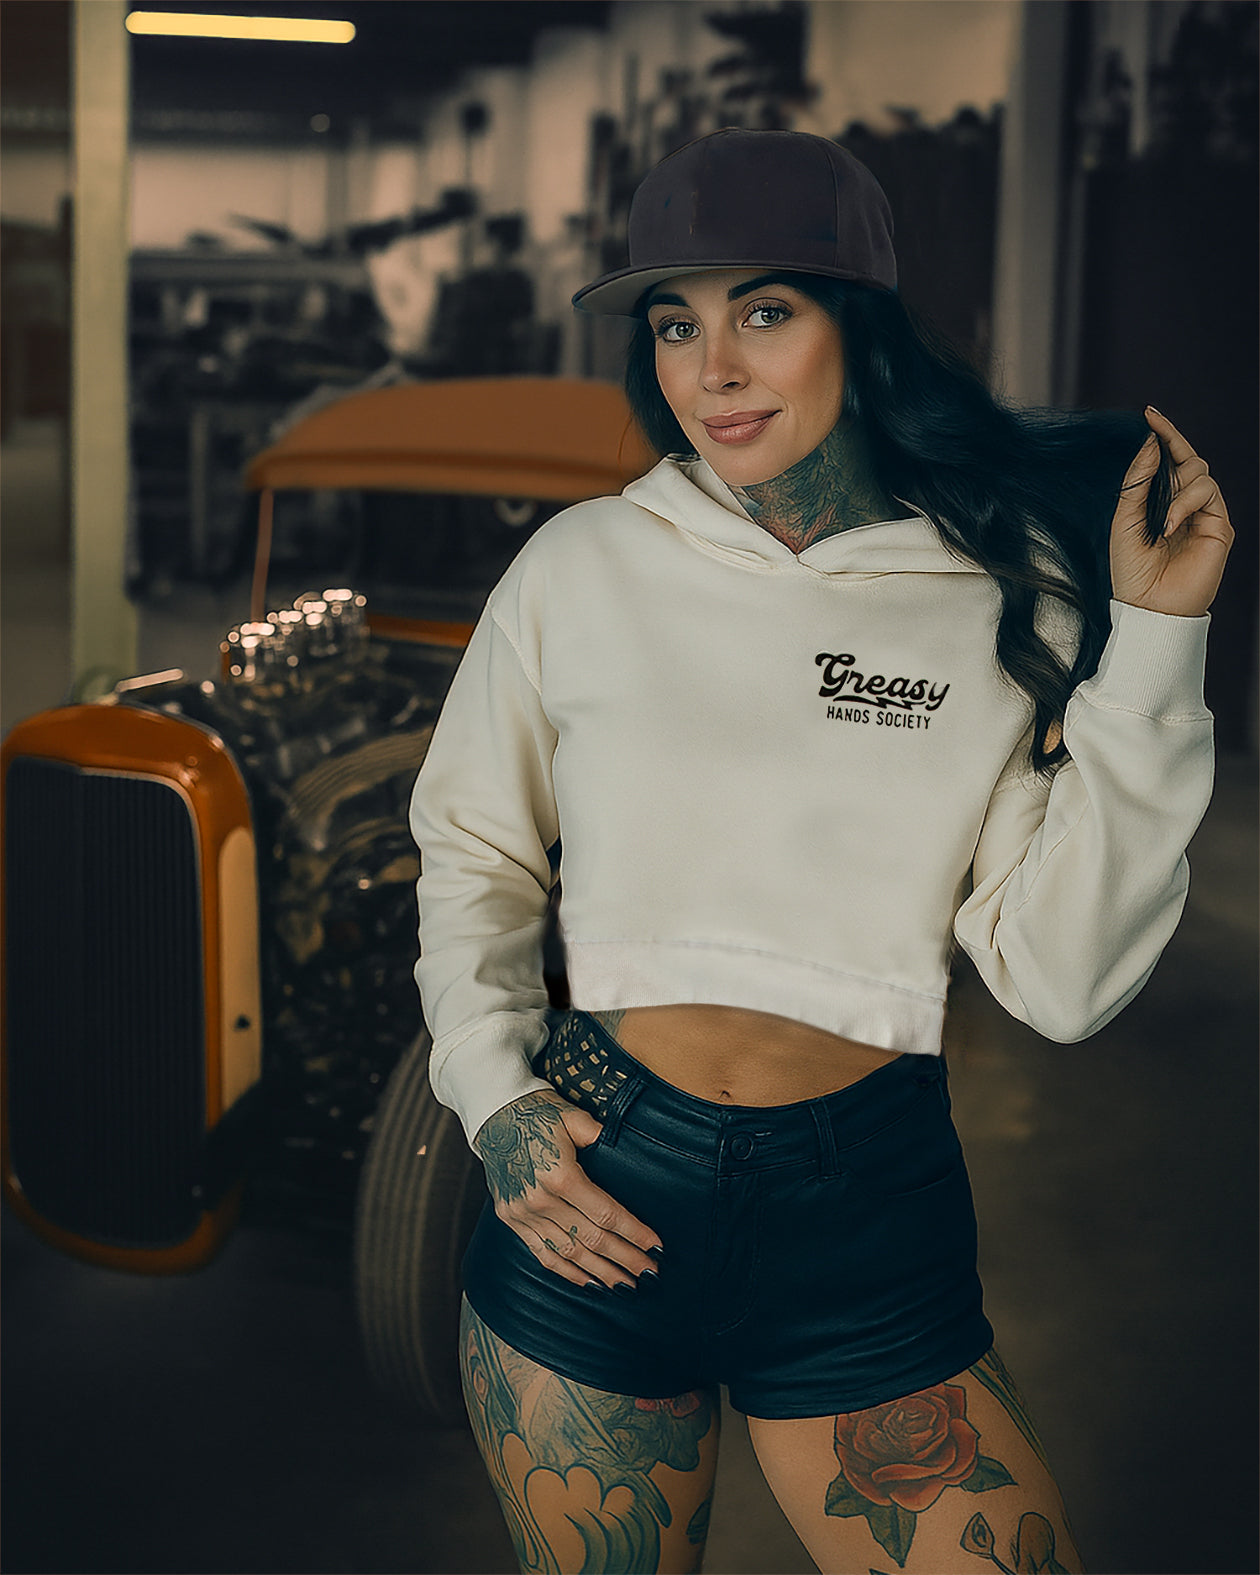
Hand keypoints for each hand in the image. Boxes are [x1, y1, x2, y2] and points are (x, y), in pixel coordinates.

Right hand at [473, 1089, 662, 1290]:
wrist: (493, 1112)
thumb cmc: (539, 1112)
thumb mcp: (574, 1118)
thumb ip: (601, 1137)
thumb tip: (629, 1151)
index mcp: (561, 1176)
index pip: (607, 1214)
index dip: (634, 1233)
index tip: (656, 1247)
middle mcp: (541, 1200)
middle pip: (592, 1240)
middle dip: (625, 1259)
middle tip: (650, 1273)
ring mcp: (523, 1214)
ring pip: (569, 1254)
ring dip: (600, 1272)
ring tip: (625, 1285)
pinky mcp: (511, 1219)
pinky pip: (542, 1254)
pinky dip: (567, 1272)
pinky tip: (589, 1282)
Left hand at [1109, 406, 1233, 616]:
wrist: (1148, 606)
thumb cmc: (1132, 570)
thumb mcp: (1124, 520)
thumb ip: (1136, 482)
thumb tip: (1149, 443)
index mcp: (1161, 501)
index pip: (1169, 460)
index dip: (1164, 435)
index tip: (1150, 413)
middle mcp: (1185, 504)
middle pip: (1189, 460)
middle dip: (1171, 458)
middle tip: (1154, 476)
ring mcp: (1205, 514)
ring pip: (1201, 473)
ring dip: (1177, 488)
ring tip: (1161, 519)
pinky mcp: (1220, 526)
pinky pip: (1208, 494)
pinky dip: (1186, 504)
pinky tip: (1169, 526)